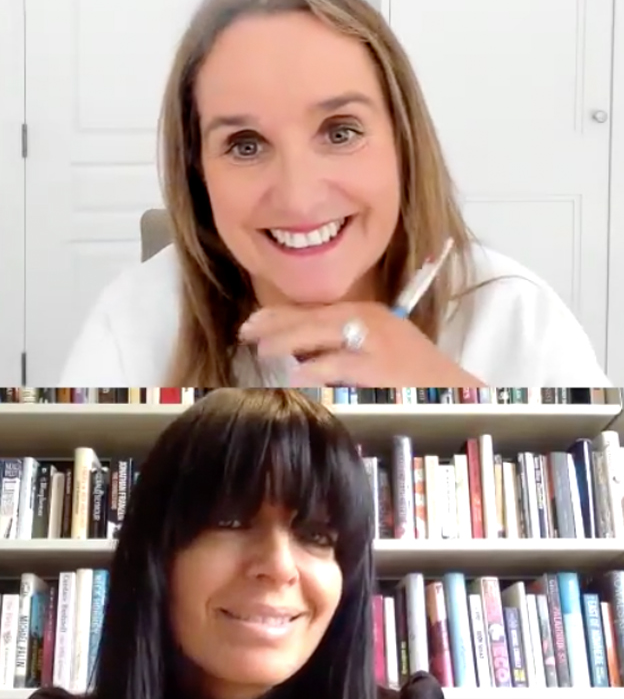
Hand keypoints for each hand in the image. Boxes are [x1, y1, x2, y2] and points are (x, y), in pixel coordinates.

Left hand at [237, 301, 483, 387]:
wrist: (452, 388)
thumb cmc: (412, 371)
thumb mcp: (377, 344)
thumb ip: (341, 342)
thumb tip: (298, 350)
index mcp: (365, 312)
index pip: (314, 309)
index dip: (279, 314)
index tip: (252, 321)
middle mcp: (368, 320)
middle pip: (311, 318)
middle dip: (275, 325)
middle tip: (246, 334)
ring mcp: (373, 342)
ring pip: (320, 335)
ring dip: (287, 342)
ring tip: (262, 352)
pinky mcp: (378, 367)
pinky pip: (338, 366)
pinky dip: (314, 370)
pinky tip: (294, 377)